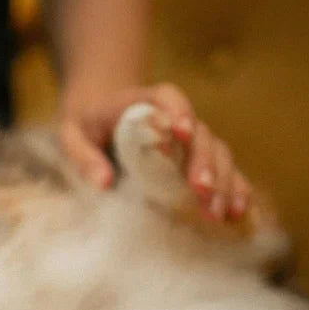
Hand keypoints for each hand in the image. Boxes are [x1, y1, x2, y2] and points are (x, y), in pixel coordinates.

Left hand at [59, 83, 251, 220]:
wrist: (100, 118)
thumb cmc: (85, 126)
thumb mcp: (71, 135)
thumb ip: (82, 155)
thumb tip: (103, 183)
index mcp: (142, 102)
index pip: (167, 97)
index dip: (178, 111)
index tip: (180, 132)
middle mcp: (175, 118)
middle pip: (199, 132)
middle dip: (203, 161)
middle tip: (200, 190)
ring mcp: (191, 139)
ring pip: (218, 152)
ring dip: (222, 181)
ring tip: (218, 212)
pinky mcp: (198, 160)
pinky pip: (224, 170)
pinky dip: (234, 188)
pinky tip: (237, 212)